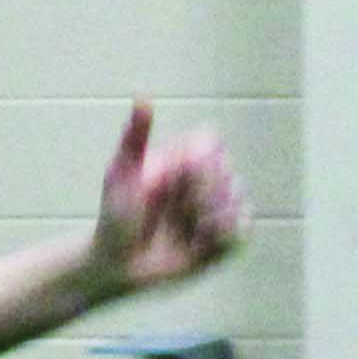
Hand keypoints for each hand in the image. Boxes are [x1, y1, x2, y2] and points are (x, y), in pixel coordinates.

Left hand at [89, 102, 248, 293]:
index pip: (211, 143)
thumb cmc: (114, 216)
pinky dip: (225, 236)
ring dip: (211, 218)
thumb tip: (143, 93)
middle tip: (172, 212)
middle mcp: (203, 181)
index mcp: (182, 158)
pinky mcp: (224, 239)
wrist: (117, 265)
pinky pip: (243, 230)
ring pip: (238, 201)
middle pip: (228, 172)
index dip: (200, 162)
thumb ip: (136, 135)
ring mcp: (215, 210)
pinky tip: (200, 243)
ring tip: (185, 231)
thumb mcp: (121, 172)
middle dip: (202, 195)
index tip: (176, 178)